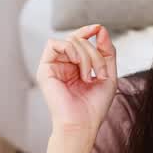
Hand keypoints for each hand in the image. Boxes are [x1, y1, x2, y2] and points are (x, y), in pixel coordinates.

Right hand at [36, 24, 118, 138]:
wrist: (82, 124)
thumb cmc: (94, 106)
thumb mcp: (108, 75)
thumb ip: (107, 52)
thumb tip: (101, 30)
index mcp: (76, 67)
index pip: (80, 41)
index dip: (88, 31)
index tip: (99, 29)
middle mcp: (63, 65)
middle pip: (79, 40)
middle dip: (95, 53)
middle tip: (99, 72)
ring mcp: (53, 66)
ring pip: (70, 41)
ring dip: (86, 55)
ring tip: (88, 75)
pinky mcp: (44, 68)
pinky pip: (55, 44)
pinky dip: (70, 50)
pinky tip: (77, 66)